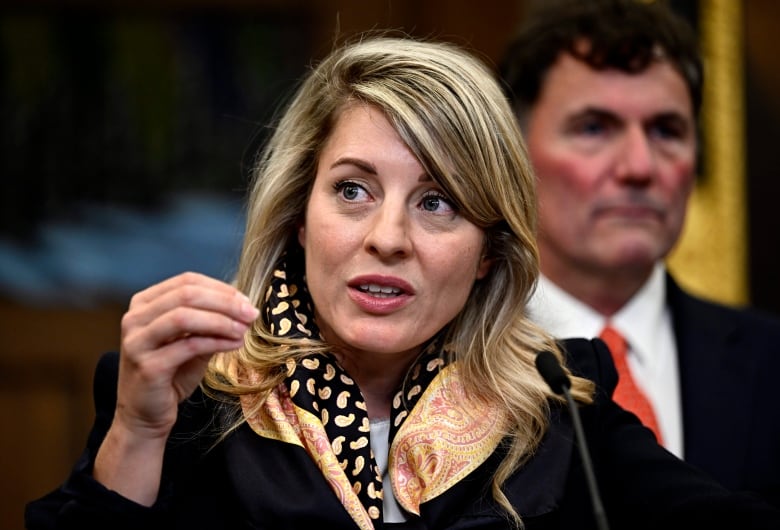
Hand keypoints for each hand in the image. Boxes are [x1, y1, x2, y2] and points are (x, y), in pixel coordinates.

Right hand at [94, 272, 258, 503]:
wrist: (146, 416)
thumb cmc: (171, 375)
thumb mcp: (192, 341)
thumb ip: (210, 322)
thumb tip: (243, 307)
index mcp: (144, 304)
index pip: (187, 281)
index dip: (220, 288)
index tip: (245, 301)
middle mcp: (135, 318)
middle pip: (186, 294)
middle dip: (225, 302)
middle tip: (251, 314)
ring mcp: (137, 341)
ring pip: (184, 315)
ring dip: (221, 320)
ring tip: (244, 330)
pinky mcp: (147, 366)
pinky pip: (189, 345)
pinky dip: (216, 341)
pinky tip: (234, 344)